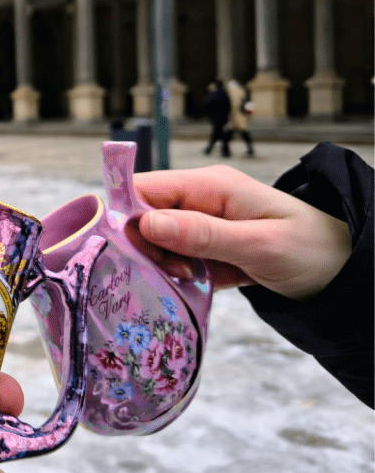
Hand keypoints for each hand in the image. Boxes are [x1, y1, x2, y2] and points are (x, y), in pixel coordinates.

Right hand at [133, 165, 351, 301]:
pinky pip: (173, 259)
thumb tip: (146, 223)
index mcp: (210, 186)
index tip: (128, 251)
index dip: (126, 215)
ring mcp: (203, 224)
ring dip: (162, 264)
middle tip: (174, 272)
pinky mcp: (207, 248)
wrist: (346, 273)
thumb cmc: (312, 251)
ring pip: (155, 242)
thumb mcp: (258, 245)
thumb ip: (201, 234)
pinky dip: (176, 275)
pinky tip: (193, 286)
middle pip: (144, 217)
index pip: (145, 188)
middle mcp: (201, 200)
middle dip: (147, 247)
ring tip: (190, 279)